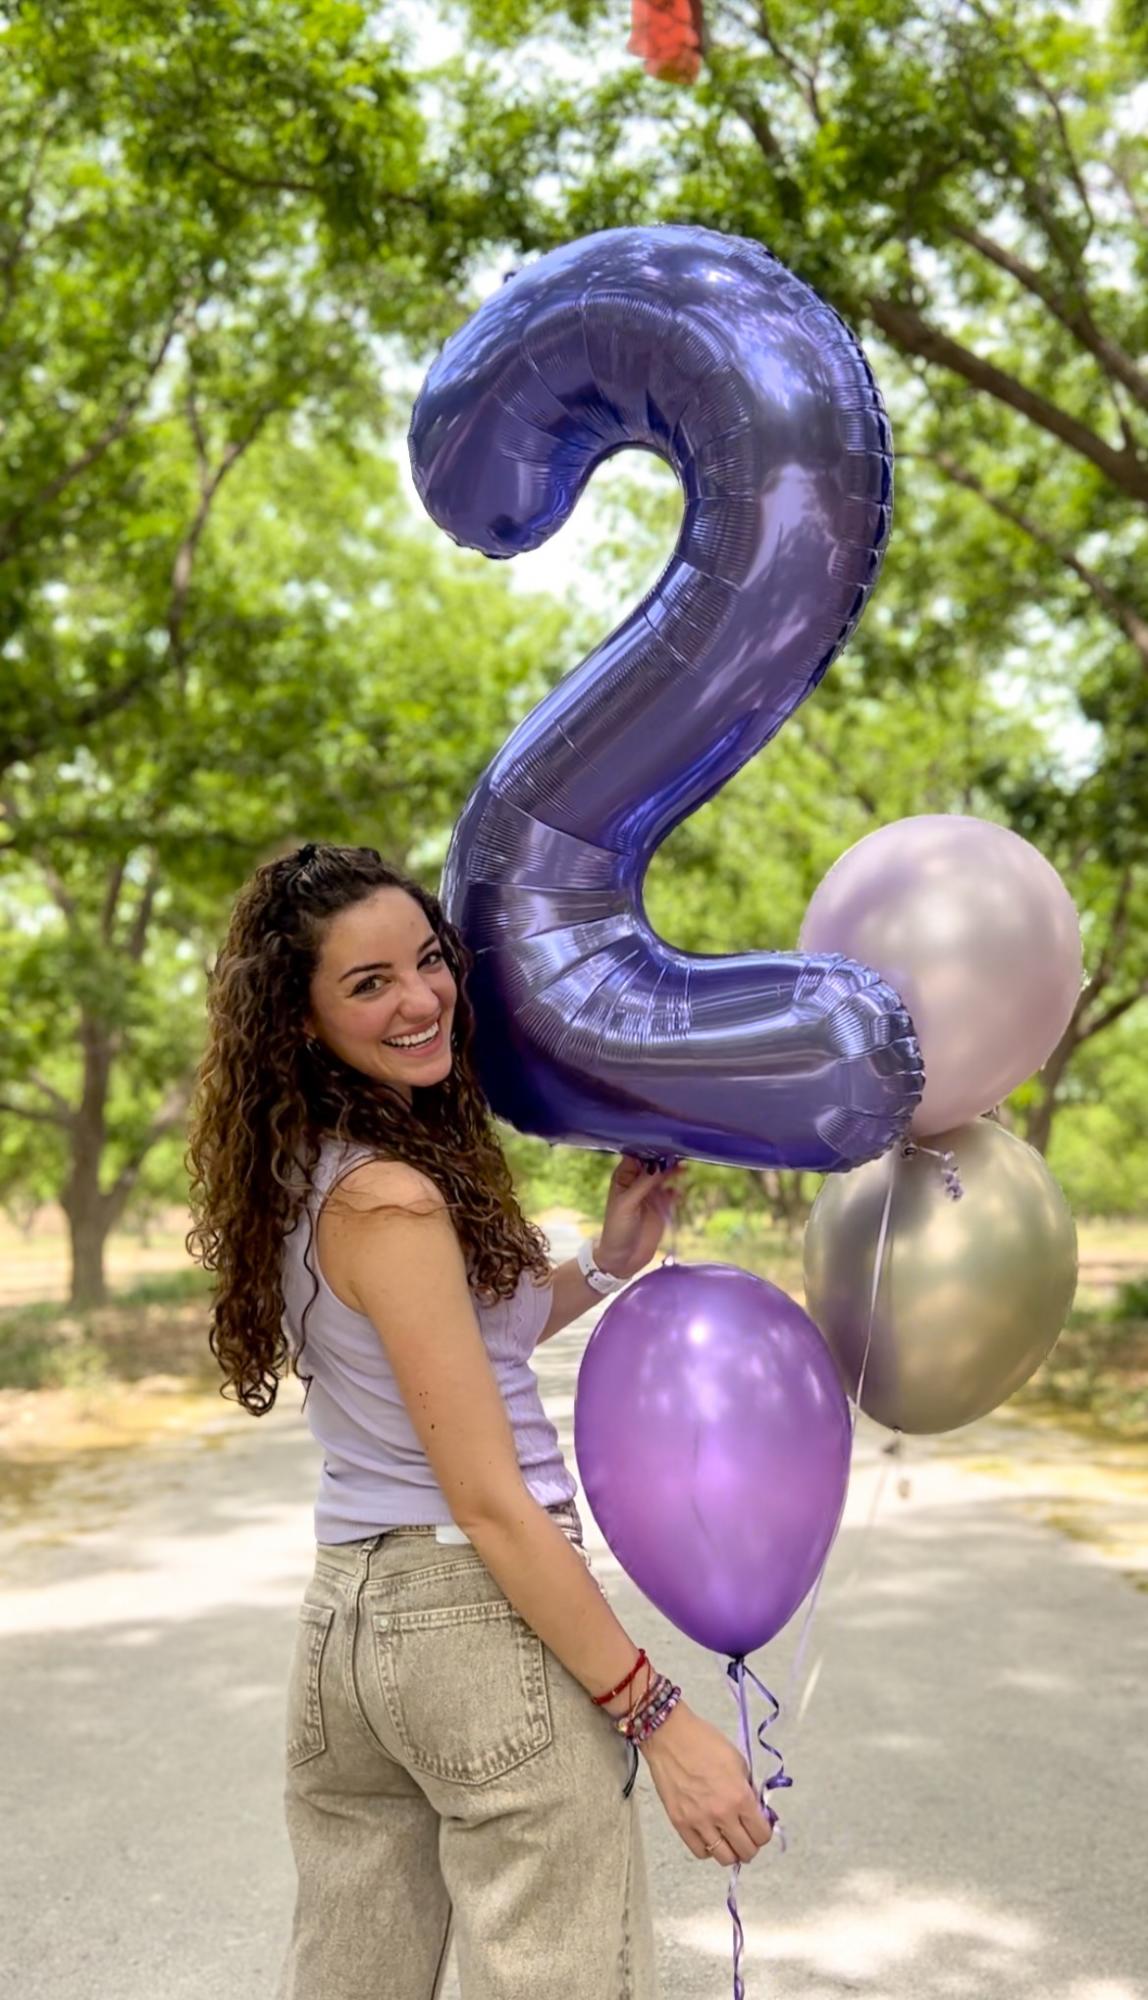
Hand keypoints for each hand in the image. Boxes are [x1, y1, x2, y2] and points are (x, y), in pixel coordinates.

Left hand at [595, 1154, 685, 1280]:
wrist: (623, 1258)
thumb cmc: (618, 1228)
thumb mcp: (628, 1204)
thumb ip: (645, 1183)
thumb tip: (661, 1163)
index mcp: (625, 1176)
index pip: (638, 1154)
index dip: (650, 1146)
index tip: (665, 1139)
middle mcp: (638, 1180)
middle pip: (654, 1162)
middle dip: (666, 1155)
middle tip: (680, 1149)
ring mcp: (651, 1192)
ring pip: (665, 1174)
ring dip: (674, 1170)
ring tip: (685, 1166)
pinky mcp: (662, 1205)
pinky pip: (673, 1191)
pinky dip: (679, 1188)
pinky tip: (681, 1191)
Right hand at [640, 1700, 773, 1866]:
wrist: (670, 1736)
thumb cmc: (705, 1742)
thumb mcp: (738, 1761)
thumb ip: (748, 1789)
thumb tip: (753, 1810)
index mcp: (740, 1797)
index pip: (762, 1834)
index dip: (764, 1832)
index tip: (760, 1826)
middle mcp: (722, 1815)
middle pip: (746, 1851)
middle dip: (751, 1845)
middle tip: (747, 1835)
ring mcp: (699, 1822)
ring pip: (724, 1858)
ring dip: (731, 1851)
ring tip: (729, 1840)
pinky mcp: (679, 1824)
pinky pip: (700, 1852)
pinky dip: (709, 1849)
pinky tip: (710, 1836)